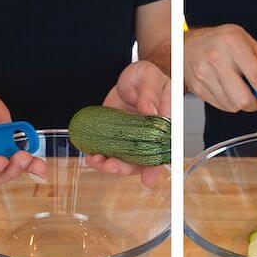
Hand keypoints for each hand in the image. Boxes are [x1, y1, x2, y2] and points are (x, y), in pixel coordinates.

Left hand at [86, 61, 170, 187]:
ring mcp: (134, 140)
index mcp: (166, 127)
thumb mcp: (150, 78)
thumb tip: (150, 111)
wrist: (131, 77)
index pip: (164, 151)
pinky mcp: (118, 138)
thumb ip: (151, 94)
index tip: (147, 179)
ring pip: (125, 160)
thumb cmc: (147, 77)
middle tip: (110, 165)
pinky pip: (111, 152)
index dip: (156, 167)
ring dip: (110, 165)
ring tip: (95, 160)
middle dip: (125, 168)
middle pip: (142, 162)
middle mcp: (150, 138)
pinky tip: (91, 156)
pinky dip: (101, 157)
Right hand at [184, 24, 256, 118]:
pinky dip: (230, 102)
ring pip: (233, 106)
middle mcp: (217, 60)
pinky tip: (227, 89)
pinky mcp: (198, 88)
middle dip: (255, 103)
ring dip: (241, 102)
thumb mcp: (242, 37)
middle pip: (243, 98)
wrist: (184, 45)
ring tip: (238, 86)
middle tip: (256, 93)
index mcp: (233, 45)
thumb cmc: (217, 41)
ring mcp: (205, 76)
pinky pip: (222, 106)